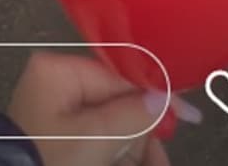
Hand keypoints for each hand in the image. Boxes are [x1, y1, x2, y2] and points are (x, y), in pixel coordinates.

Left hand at [8, 52, 173, 165]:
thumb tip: (160, 99)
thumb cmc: (45, 160)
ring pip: (109, 126)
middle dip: (142, 133)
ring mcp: (53, 113)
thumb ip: (133, 114)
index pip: (119, 78)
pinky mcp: (55, 137)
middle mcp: (55, 85)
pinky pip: (96, 139)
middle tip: (159, 157)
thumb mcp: (96, 137)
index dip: (153, 99)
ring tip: (148, 162)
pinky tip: (128, 163)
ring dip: (132, 148)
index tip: (182, 114)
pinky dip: (115, 154)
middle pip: (116, 103)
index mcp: (57, 71)